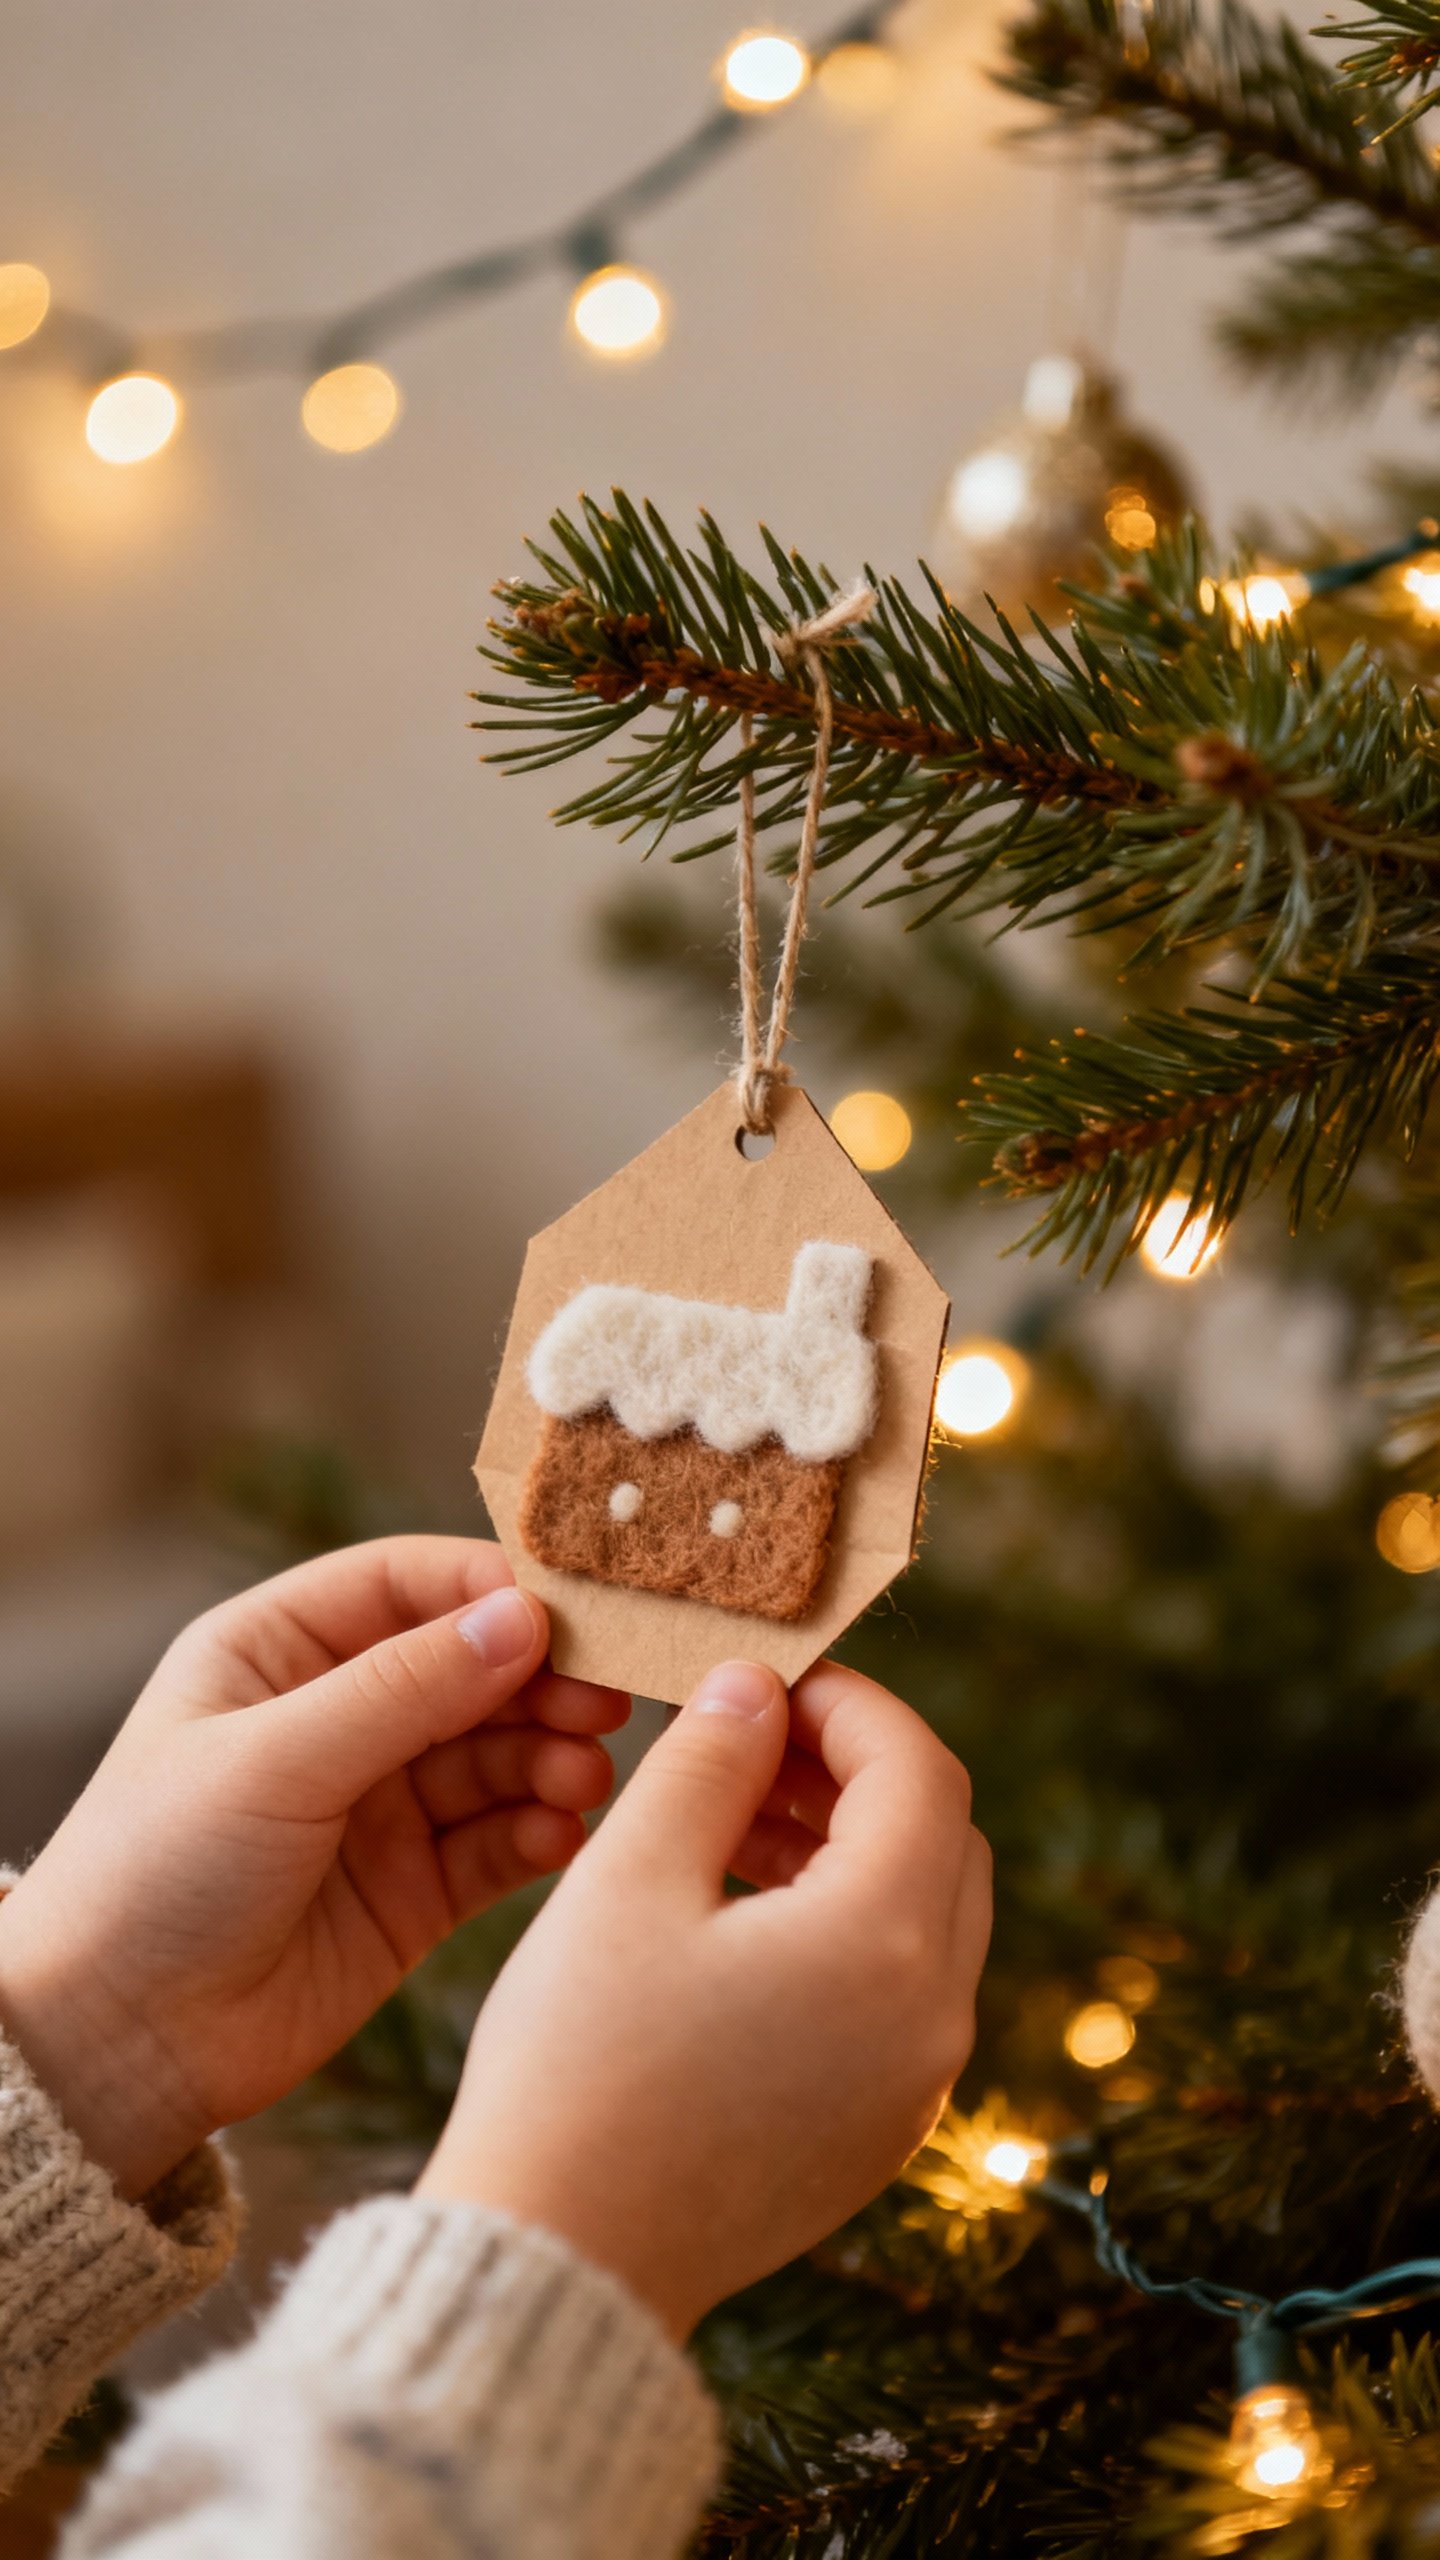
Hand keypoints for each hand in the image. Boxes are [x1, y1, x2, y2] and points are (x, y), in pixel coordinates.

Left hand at [0, 1537, 627, 2200]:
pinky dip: (538, 1831)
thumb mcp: (272, 1760)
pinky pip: (497, 1841)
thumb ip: (403, 1691)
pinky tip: (559, 1835)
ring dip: (549, 1756)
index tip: (573, 1612)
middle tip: (607, 1701)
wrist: (115, 2047)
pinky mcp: (412, 1890)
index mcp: (277, 1650)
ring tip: (582, 1777)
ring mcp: (379, 1805)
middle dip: (542, 1679)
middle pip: (470, 1667)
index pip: (407, 1584)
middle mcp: (337, 1717)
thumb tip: (523, 1619)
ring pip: (496, 1754)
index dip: (493, 1589)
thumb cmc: (155, 1876)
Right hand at [417, 1657, 989, 2338]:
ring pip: (921, 1916)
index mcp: (888, 1942)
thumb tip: (756, 1686)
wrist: (561, 2265)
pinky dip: (842, 1925)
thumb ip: (707, 1762)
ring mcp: (914, 2087)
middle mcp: (933, 2018)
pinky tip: (738, 1908)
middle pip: (940, 1839)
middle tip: (752, 1737)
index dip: (849, 1703)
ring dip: (848, 1845)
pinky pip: (895, 1992)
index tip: (767, 1676)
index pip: (918, 1769)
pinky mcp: (876, 2132)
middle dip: (855, 1770)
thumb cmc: (580, 2064)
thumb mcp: (631, 1879)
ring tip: (731, 1812)